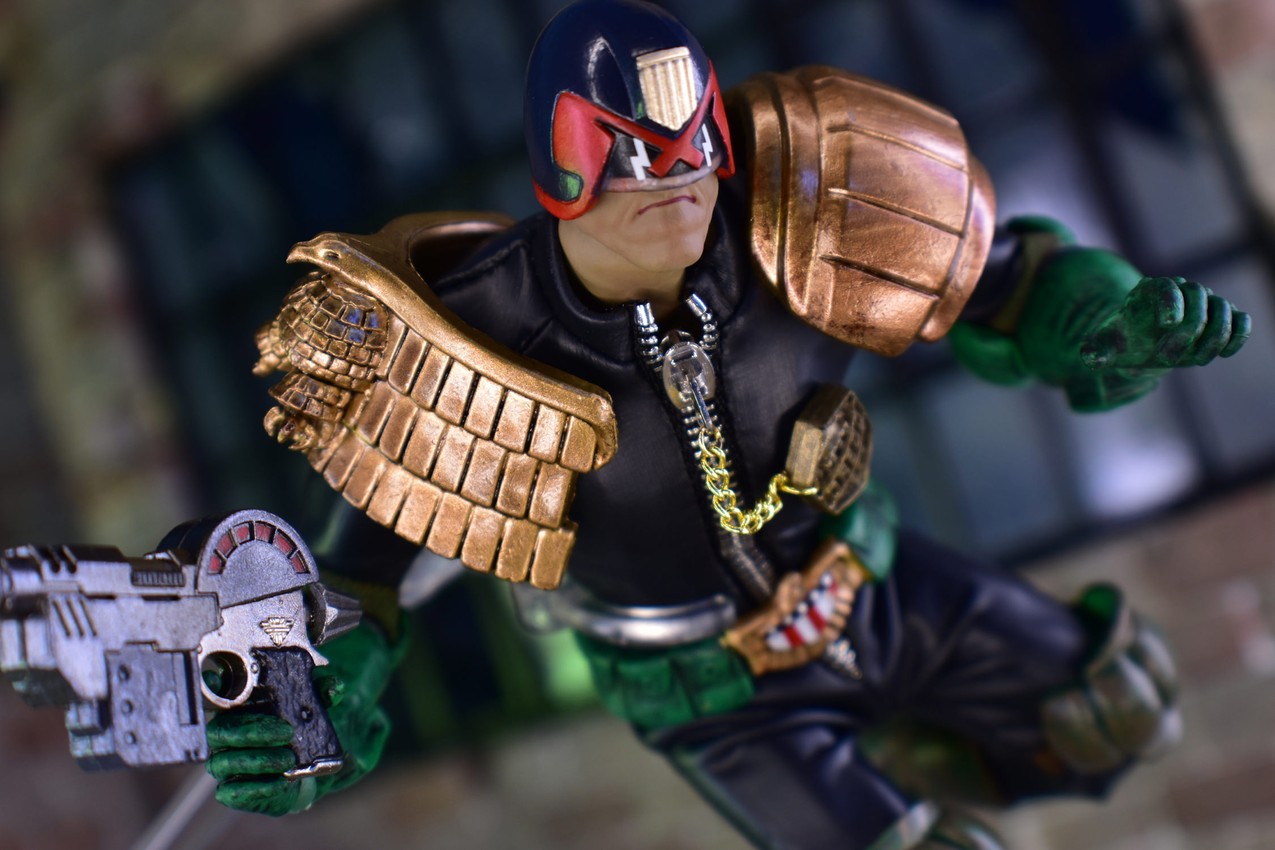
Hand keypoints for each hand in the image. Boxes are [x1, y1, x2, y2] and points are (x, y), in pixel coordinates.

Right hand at [206, 621, 401, 815]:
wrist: (300, 771)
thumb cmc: (296, 733)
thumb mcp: (308, 709)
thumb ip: (319, 695)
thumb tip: (333, 687)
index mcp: (235, 712)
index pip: (219, 703)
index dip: (224, 698)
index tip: (247, 696)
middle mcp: (224, 738)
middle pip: (221, 733)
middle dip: (253, 732)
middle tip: (287, 731)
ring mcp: (225, 766)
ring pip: (226, 763)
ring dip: (259, 760)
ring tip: (289, 759)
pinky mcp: (233, 792)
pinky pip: (234, 792)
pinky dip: (257, 787)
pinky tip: (281, 781)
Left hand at [1081, 276, 1249, 370]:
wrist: (1142, 346)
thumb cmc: (1123, 341)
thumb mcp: (1104, 346)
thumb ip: (1095, 350)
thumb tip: (1090, 358)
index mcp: (1150, 290)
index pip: (1167, 285)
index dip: (1171, 301)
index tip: (1167, 324)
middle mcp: (1181, 291)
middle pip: (1199, 296)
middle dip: (1189, 329)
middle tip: (1168, 359)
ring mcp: (1204, 304)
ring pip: (1223, 307)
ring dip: (1215, 335)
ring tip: (1197, 361)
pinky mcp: (1221, 320)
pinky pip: (1240, 320)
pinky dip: (1238, 334)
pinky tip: (1223, 354)